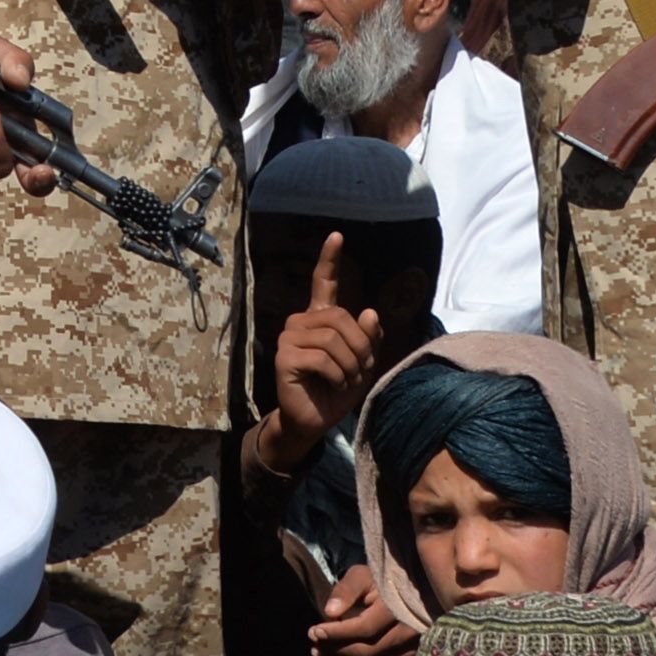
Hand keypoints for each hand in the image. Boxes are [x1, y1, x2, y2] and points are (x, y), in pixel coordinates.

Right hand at [254, 236, 379, 475]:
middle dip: (360, 347)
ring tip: (346, 381)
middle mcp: (301, 322)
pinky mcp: (285, 356)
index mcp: (319, 319)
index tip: (337, 235)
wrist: (313, 420)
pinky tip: (332, 385)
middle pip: (341, 318)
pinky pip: (323, 358)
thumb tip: (370, 313)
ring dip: (350, 365)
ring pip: (334, 339)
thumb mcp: (362, 363)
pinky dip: (338, 375)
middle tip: (359, 370)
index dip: (330, 259)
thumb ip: (368, 339)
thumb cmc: (336, 390)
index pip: (324, 283)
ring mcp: (289, 338)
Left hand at [307, 561, 418, 655]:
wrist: (407, 594)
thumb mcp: (362, 576)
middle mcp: (410, 635)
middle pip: (367, 653)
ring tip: (320, 655)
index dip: (337, 633)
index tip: (314, 631)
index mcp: (398, 609)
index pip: (365, 629)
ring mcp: (411, 653)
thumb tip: (329, 613)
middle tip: (313, 645)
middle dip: (335, 651)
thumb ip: (345, 591)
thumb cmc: (379, 582)